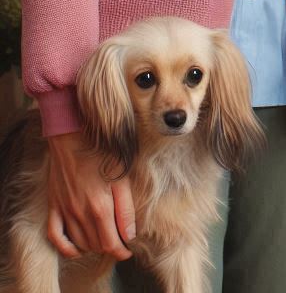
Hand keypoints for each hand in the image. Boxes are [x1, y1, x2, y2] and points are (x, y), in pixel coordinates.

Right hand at [46, 131, 134, 259]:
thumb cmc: (103, 151)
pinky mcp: (54, 206)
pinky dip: (65, 246)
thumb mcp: (122, 177)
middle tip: (120, 242)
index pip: (111, 243)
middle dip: (110, 247)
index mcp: (100, 207)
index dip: (121, 251)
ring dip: (93, 246)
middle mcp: (80, 213)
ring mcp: (65, 211)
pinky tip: (76, 247)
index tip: (129, 250)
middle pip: (96, 244)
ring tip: (104, 240)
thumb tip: (130, 234)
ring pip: (79, 243)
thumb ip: (126, 208)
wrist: (73, 135)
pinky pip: (55, 236)